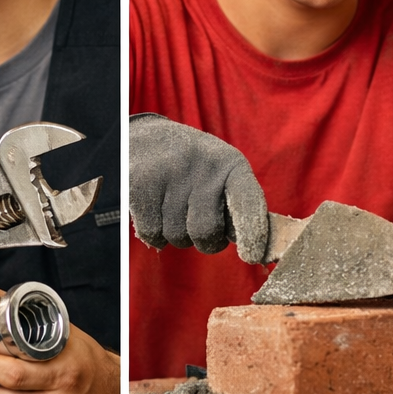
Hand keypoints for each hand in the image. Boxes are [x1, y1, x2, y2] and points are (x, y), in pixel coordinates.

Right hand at [129, 112, 268, 261]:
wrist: (142, 136)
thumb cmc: (189, 166)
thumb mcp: (219, 171)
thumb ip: (236, 205)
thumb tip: (249, 249)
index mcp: (230, 163)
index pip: (248, 202)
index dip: (253, 233)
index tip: (251, 257)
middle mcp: (202, 166)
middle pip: (206, 231)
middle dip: (206, 242)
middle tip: (201, 229)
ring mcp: (168, 174)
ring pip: (178, 237)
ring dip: (176, 235)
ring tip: (172, 208)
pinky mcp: (139, 185)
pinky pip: (152, 234)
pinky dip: (153, 234)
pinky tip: (154, 211)